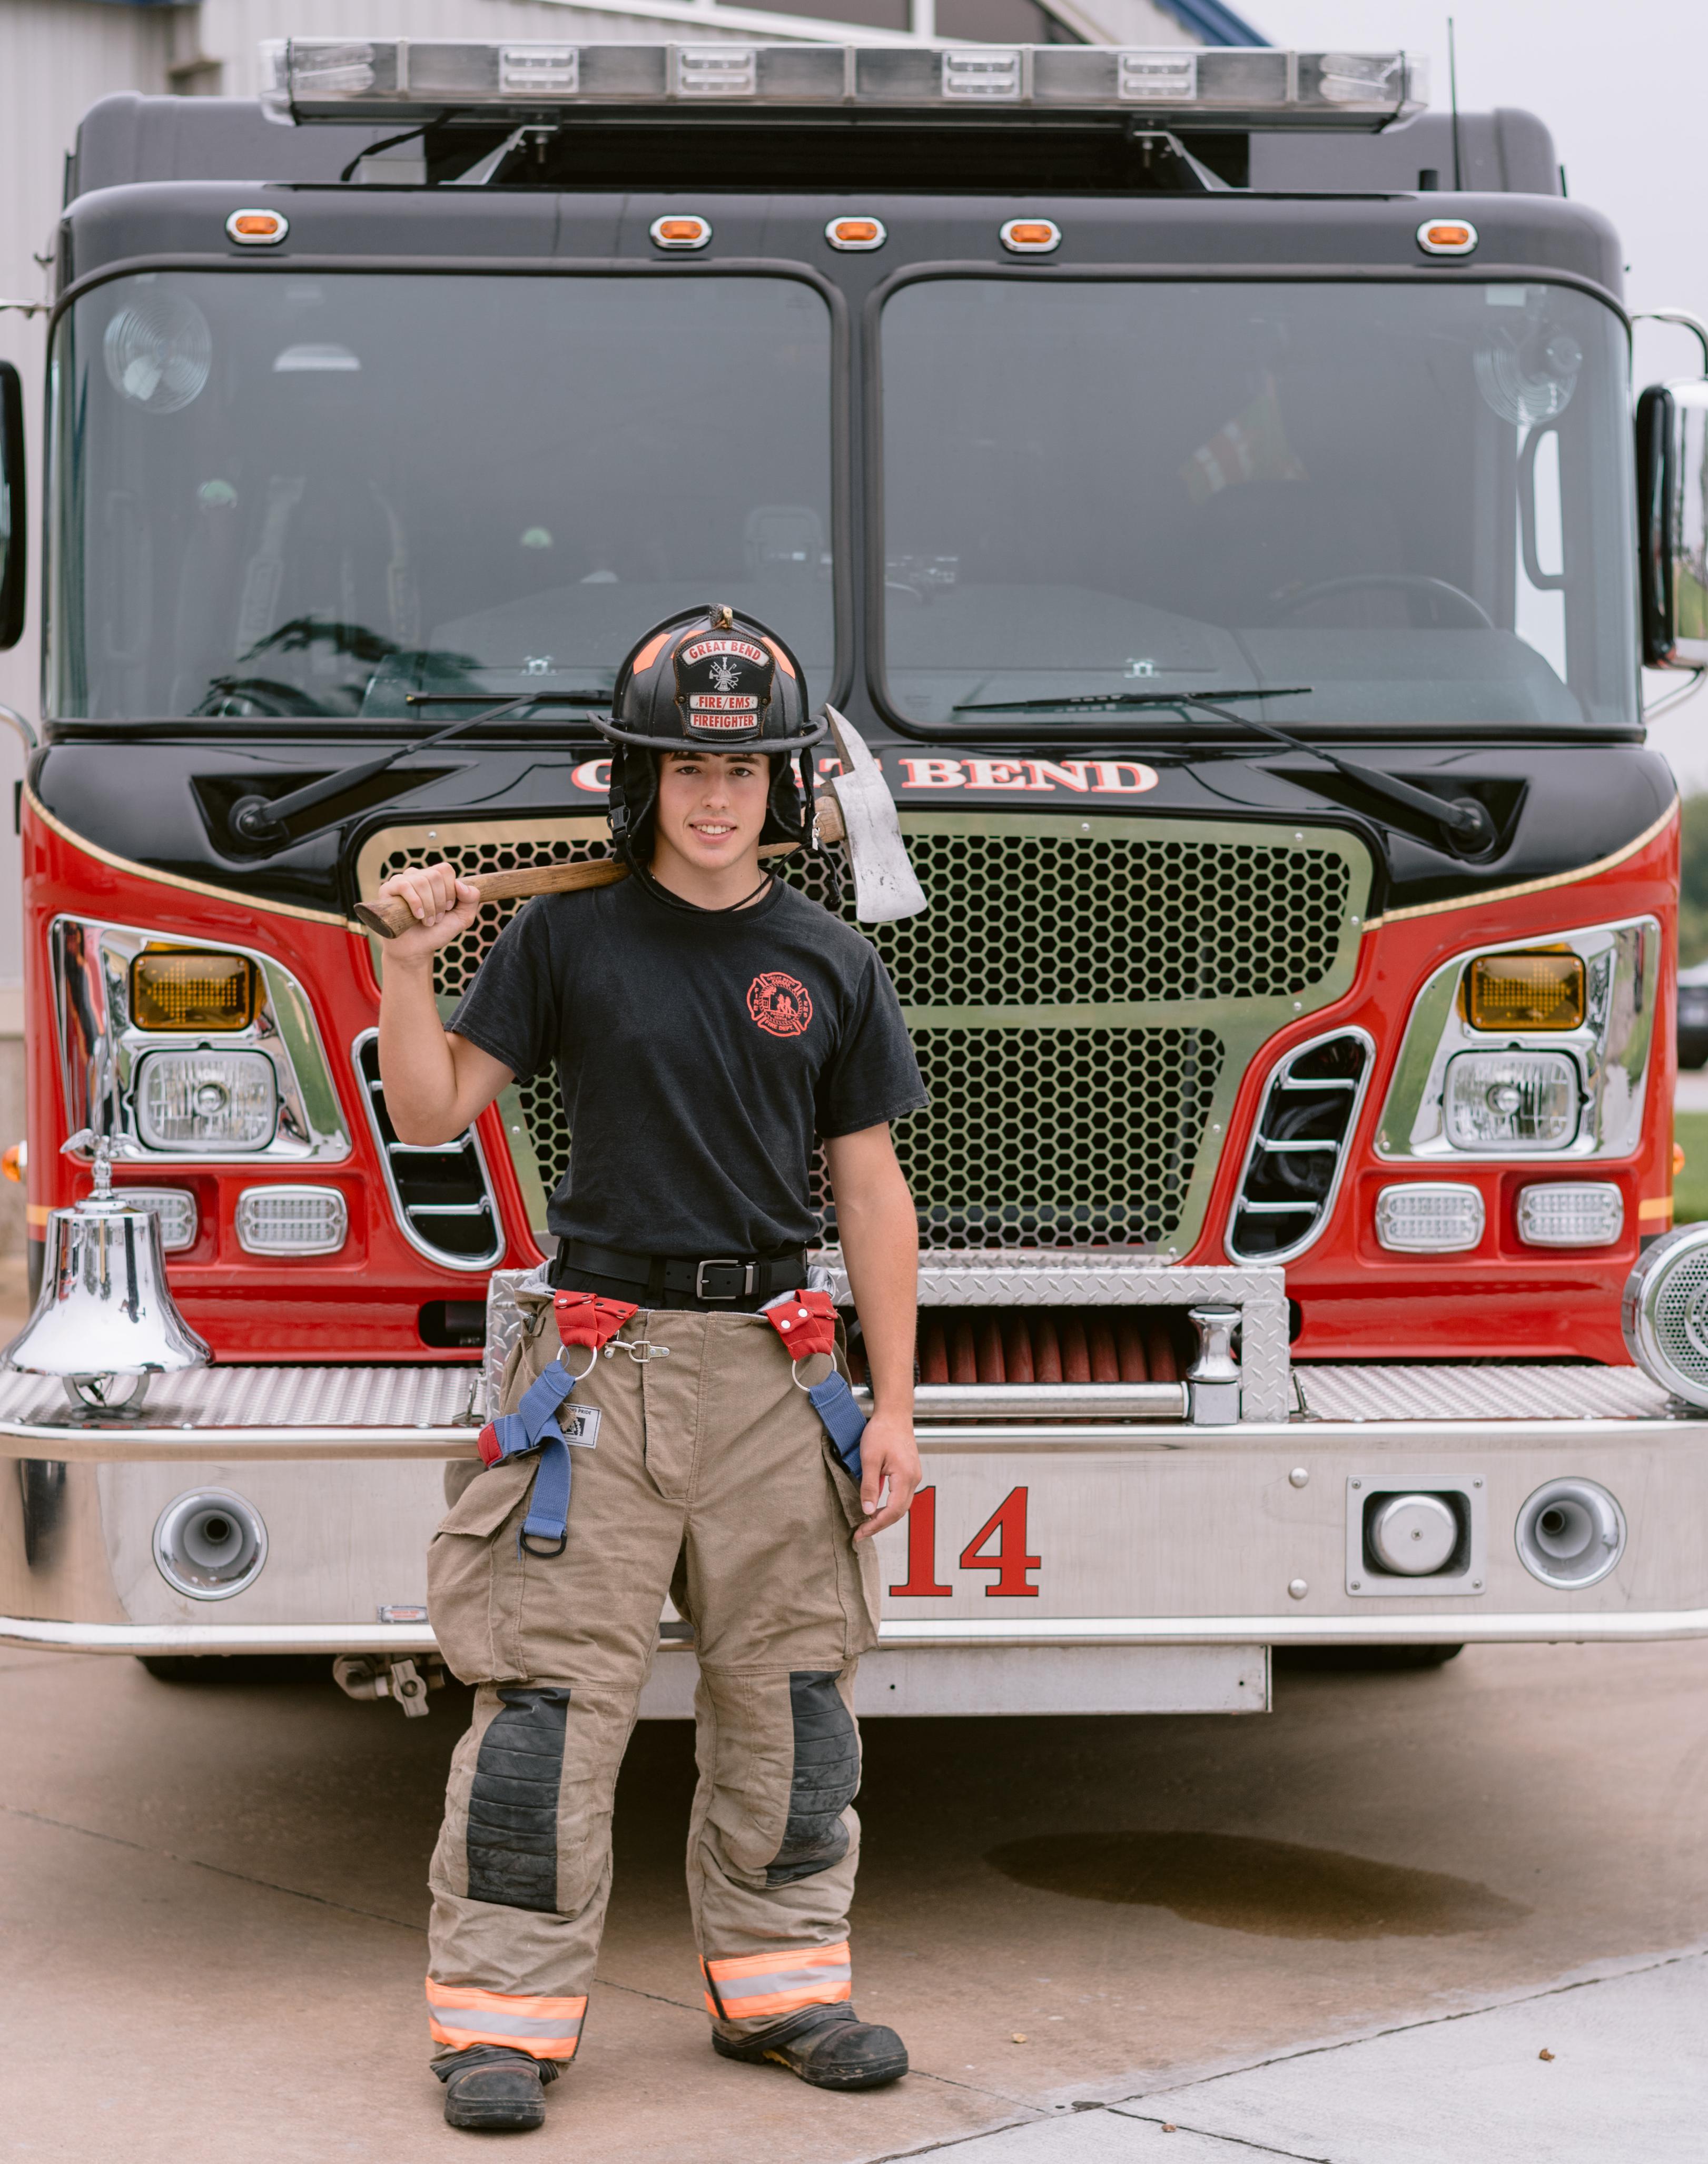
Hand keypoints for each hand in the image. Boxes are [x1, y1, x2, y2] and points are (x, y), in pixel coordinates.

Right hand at [376, 860, 481, 962]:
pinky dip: (415, 902)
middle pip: (434, 875)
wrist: (416, 949)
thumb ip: (471, 900)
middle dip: (440, 901)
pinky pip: (404, 886)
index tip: (449, 909)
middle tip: (437, 918)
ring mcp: (401, 881)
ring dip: (429, 905)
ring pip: (421, 880)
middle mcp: (417, 876)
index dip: (450, 890)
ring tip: (427, 921)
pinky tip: (417, 916)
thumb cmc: (437, 932)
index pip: (445, 869)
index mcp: (434, 878)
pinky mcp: (387, 889)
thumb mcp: (462, 918)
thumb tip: (460, 885)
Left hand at [852, 1408, 920, 1541]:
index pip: (892, 1511)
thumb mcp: (869, 1459)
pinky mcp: (910, 1473)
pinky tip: (876, 1508)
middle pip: (899, 1512)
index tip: (860, 1533)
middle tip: (861, 1532)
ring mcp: (913, 1476)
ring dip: (885, 1516)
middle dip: (880, 1524)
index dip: (876, 1525)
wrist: (894, 1414)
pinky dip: (889, 1506)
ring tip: (866, 1523)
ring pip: (901, 1505)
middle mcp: (913, 1479)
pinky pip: (901, 1496)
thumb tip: (867, 1511)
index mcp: (905, 1477)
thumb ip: (869, 1486)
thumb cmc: (881, 1432)